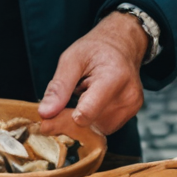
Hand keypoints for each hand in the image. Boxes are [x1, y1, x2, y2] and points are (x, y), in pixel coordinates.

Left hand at [37, 12, 149, 138]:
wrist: (122, 45)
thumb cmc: (95, 49)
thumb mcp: (71, 59)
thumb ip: (59, 87)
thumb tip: (45, 113)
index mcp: (113, 77)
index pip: (88, 112)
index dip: (64, 120)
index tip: (46, 121)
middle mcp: (128, 95)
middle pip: (92, 125)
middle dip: (67, 123)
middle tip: (48, 119)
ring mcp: (132, 106)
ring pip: (98, 131)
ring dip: (80, 124)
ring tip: (76, 100)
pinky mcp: (131, 113)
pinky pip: (105, 127)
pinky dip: (91, 122)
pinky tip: (86, 105)